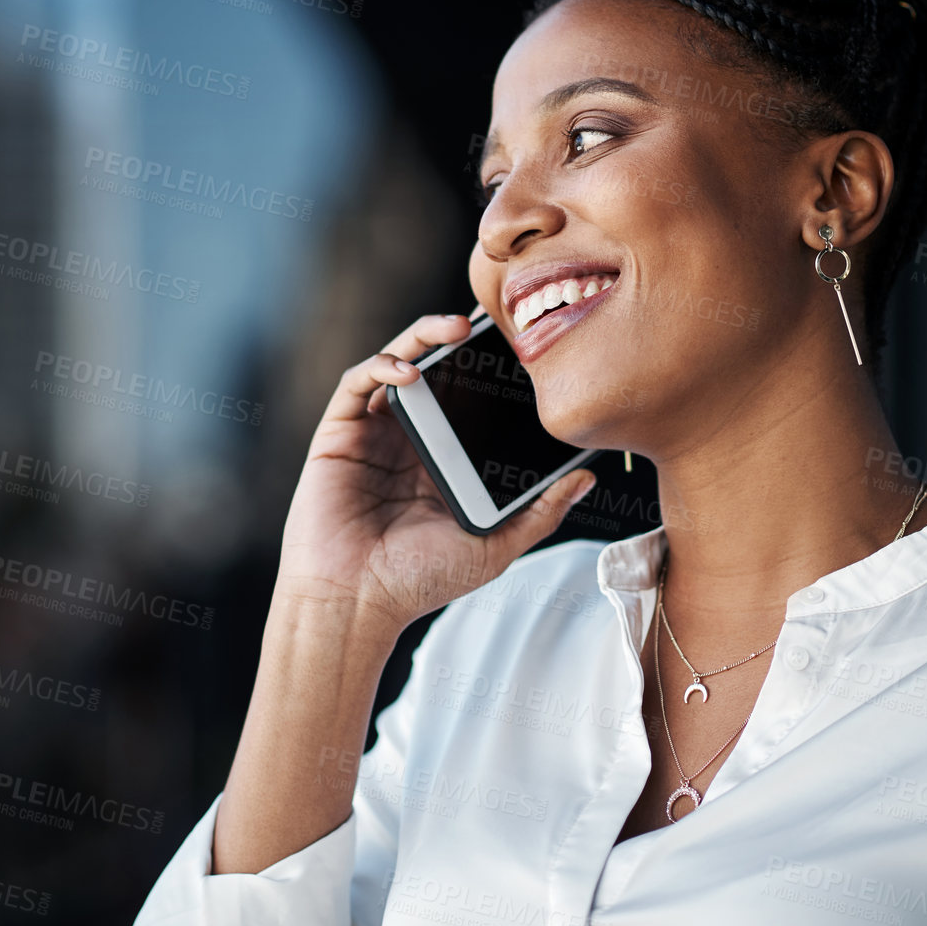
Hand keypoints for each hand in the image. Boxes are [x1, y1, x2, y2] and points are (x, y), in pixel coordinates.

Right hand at [275, 311, 595, 637]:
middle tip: (492, 322)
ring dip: (423, 338)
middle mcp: (409, 439)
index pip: (470, 399)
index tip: (524, 346)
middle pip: (435, 370)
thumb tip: (587, 478)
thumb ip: (540, 512)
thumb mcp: (497, 546)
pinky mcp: (339, 434)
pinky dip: (382, 365)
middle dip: (460, 341)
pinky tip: (409, 369)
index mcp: (445, 458)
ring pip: (397, 363)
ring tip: (455, 328)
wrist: (358, 602)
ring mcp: (373, 433)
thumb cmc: (421, 581)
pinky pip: (358, 384)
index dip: (492, 369)